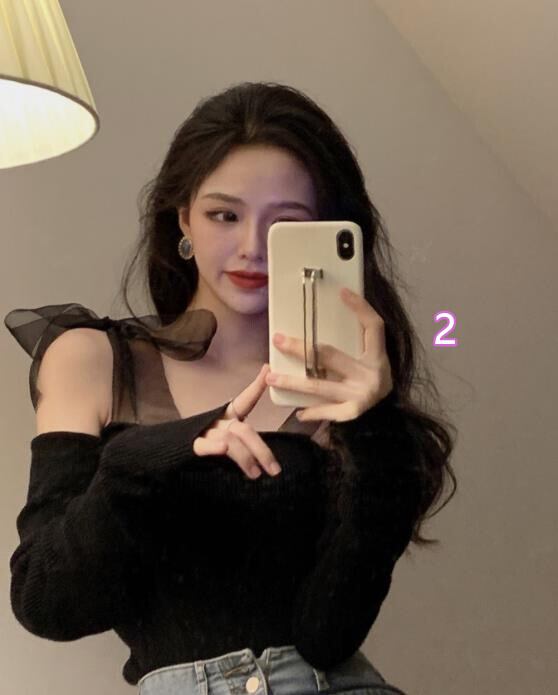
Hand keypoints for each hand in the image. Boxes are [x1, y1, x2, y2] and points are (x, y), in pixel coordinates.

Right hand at [192, 364, 281, 479]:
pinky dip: (213, 446)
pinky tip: (223, 448)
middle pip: (243, 430)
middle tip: (274, 470)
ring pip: (229, 439)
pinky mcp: (191, 445)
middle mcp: (218, 420)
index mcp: (227, 415)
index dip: (257, 386)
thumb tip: (268, 459)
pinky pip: (203, 445)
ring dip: (245, 457)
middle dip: (261, 450)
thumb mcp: (227, 436)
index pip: (245, 400)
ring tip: (256, 474)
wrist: (171, 448)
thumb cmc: (206, 441)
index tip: (267, 369)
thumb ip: (243, 440)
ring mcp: (205, 431)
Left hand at [265, 287, 393, 422]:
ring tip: (271, 376)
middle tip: (278, 339)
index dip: (360, 308)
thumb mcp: (372, 358)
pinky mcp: (353, 413)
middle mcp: (371, 374)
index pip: (373, 326)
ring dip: (292, 381)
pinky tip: (297, 411)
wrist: (388, 413)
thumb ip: (356, 342)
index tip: (342, 292)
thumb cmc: (371, 379)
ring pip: (319, 386)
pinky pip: (326, 410)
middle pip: (330, 355)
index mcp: (378, 356)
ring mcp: (361, 395)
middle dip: (300, 348)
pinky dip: (311, 411)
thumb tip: (333, 311)